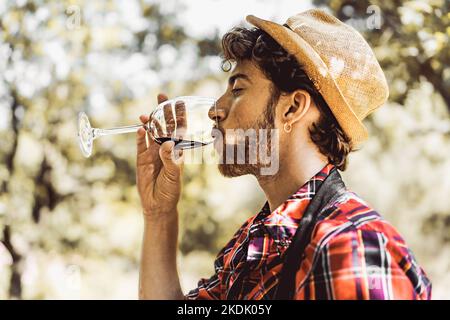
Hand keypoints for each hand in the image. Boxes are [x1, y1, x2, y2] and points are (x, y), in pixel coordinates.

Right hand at [136, 93, 183, 218]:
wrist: (157, 204)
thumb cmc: (171, 189)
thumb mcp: (174, 175)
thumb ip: (170, 159)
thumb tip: (166, 144)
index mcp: (177, 149)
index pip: (179, 128)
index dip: (179, 114)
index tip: (178, 100)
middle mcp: (165, 148)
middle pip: (164, 125)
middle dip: (163, 111)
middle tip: (161, 96)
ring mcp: (152, 152)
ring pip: (151, 132)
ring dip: (149, 122)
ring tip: (146, 114)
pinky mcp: (141, 158)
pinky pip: (140, 144)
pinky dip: (140, 136)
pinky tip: (140, 129)